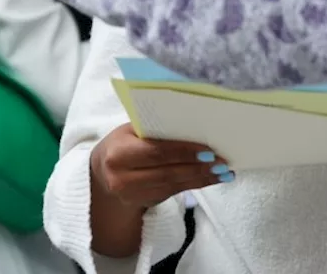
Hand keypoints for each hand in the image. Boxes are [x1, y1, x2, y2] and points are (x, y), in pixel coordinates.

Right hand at [91, 124, 231, 210]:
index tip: (207, 150)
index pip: (156, 152)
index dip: (183, 152)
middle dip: (197, 167)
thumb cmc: (123, 143)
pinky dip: (196, 185)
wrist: (103, 172)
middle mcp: (121, 178)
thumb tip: (194, 124)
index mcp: (118, 153)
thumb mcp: (130, 131)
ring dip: (202, 178)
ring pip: (173, 185)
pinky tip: (213, 179)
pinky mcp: (144, 202)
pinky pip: (174, 193)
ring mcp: (132, 194)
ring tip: (223, 171)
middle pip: (167, 172)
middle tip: (221, 162)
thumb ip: (155, 128)